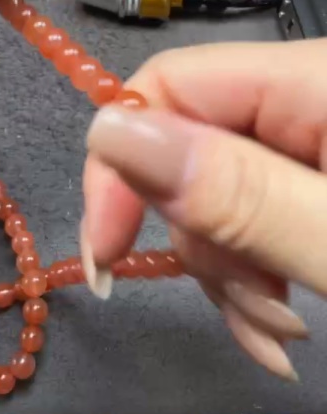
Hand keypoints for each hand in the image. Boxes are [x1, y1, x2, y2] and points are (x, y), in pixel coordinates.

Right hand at [83, 39, 326, 381]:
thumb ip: (236, 192)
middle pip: (190, 146)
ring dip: (229, 271)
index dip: (121, 163)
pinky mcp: (315, 168)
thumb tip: (108, 133)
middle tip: (252, 313)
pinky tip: (280, 321)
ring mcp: (311, 132)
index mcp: (311, 78)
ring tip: (279, 334)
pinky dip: (253, 270)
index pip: (169, 82)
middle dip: (200, 242)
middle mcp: (302, 92)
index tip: (109, 256)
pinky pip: (252, 209)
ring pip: (216, 190)